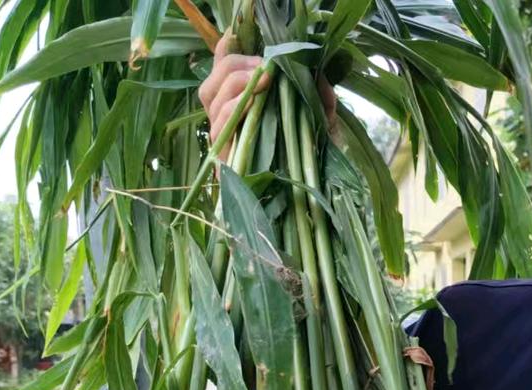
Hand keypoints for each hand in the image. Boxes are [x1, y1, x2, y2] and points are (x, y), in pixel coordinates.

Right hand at [198, 35, 338, 156]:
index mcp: (242, 112)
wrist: (309, 209)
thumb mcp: (321, 130)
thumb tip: (320, 76)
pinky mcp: (225, 160)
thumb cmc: (312, 170)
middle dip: (235, 65)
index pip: (221, 74)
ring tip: (263, 79)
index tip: (240, 37)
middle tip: (264, 66)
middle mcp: (227, 125)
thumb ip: (321, 102)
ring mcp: (224, 142)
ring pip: (211, 99)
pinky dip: (235, 107)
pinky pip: (220, 125)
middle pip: (210, 83)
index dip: (224, 51)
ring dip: (235, 82)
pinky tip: (253, 101)